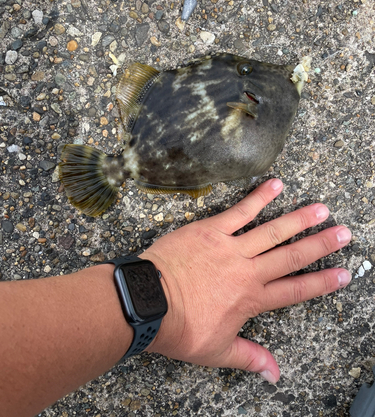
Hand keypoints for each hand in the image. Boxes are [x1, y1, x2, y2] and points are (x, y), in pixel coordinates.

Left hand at [142, 179, 350, 382]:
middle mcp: (248, 271)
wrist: (148, 302)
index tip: (343, 274)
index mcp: (251, 299)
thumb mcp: (217, 351)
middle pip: (292, 256)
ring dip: (298, 219)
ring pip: (272, 231)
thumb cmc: (180, 328)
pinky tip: (275, 184)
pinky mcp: (210, 230)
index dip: (322, 283)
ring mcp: (230, 247)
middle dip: (321, 245)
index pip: (296, 290)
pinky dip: (258, 197)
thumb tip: (275, 374)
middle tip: (343, 233)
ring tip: (321, 209)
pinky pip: (239, 211)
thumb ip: (249, 357)